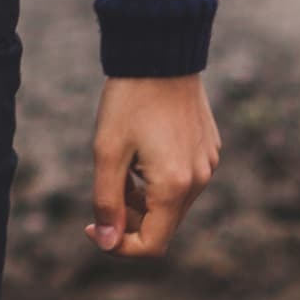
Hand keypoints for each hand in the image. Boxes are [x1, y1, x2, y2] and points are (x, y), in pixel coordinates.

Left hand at [88, 74, 219, 257]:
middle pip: (162, 225)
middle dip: (130, 218)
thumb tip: (105, 242)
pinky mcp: (209, 150)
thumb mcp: (107, 151)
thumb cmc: (128, 100)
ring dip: (144, 198)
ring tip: (124, 162)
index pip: (152, 245)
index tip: (91, 225)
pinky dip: (159, 180)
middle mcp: (199, 180)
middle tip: (106, 186)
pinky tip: (143, 149)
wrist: (160, 53)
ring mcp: (207, 164)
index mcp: (174, 185)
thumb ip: (107, 201)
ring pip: (172, 203)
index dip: (119, 245)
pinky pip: (183, 180)